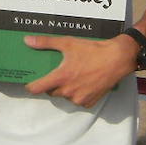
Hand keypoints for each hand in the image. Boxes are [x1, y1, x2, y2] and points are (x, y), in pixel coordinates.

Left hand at [23, 33, 137, 107]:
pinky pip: (77, 101)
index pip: (36, 88)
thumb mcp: (68, 43)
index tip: (30, 82)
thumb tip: (27, 41)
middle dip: (52, 84)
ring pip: (65, 96)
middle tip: (59, 73)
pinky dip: (77, 94)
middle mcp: (68, 91)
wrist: (118, 59)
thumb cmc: (93, 50)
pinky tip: (83, 83)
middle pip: (51, 92)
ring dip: (65, 89)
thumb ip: (46, 43)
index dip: (30, 86)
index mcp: (61, 78)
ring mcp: (79, 99)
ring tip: (74, 76)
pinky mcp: (89, 103)